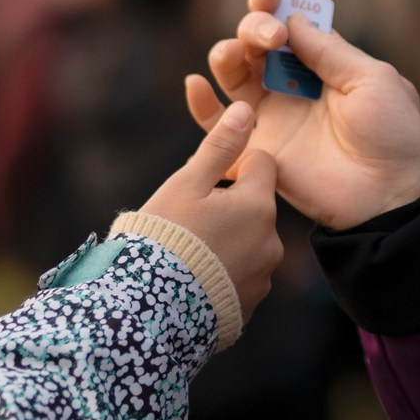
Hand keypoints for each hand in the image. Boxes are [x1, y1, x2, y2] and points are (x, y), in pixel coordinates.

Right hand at [139, 100, 285, 315]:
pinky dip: (223, 273)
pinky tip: (192, 279)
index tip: (203, 182)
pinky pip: (242, 277)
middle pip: (254, 206)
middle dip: (228, 206)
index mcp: (258, 206)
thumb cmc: (163, 238)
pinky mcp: (251, 305)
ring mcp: (263, 277)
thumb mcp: (186, 185)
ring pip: (249, 243)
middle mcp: (271, 242)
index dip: (233, 165)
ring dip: (227, 241)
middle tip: (187, 220)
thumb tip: (244, 110)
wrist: (147, 309)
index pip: (261, 164)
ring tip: (187, 253)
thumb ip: (219, 147)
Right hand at [183, 0, 419, 229]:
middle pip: (255, 43)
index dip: (273, 5)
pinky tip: (196, 84)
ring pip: (232, 74)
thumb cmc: (394, 135)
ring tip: (232, 55)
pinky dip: (201, 103)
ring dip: (225, 55)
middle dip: (254, 28)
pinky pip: (218, 125)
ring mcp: (273, 116)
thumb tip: (292, 20)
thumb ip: (329, 51)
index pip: (290, 25)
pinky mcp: (257, 149)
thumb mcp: (373, 80)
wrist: (390, 195)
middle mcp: (294, 85)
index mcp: (326, 64)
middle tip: (271, 38)